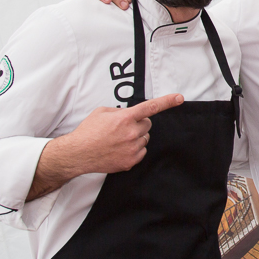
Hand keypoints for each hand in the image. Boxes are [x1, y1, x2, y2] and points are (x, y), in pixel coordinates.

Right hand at [59, 93, 183, 174]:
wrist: (78, 153)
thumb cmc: (88, 131)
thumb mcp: (101, 112)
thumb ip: (120, 111)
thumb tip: (130, 114)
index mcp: (125, 118)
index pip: (150, 107)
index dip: (167, 101)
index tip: (179, 98)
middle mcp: (131, 133)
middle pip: (148, 125)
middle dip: (139, 124)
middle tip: (124, 128)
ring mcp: (132, 148)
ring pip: (145, 138)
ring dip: (136, 137)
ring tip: (118, 140)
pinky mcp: (131, 161)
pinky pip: (142, 152)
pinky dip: (134, 150)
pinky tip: (120, 149)